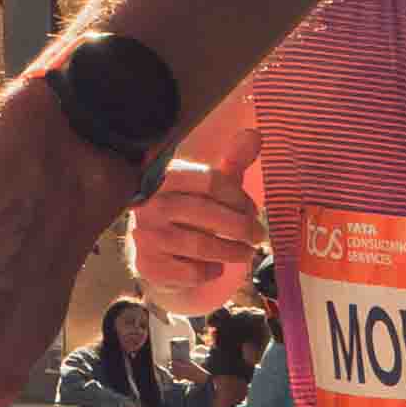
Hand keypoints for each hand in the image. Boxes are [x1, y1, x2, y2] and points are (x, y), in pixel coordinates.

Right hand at [128, 159, 261, 313]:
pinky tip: (215, 266)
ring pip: (201, 245)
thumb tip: (255, 135)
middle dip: (242, 228)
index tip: (252, 210)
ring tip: (247, 253)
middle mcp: (150, 205)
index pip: (211, 182)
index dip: (239, 198)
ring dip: (233, 251)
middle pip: (207, 214)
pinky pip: (191, 271)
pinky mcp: (148, 265)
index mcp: (165, 178)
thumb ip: (232, 161)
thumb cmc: (191, 214)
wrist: (158, 253)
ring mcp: (146, 236)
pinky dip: (211, 271)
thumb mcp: (210, 186)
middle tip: (259, 236)